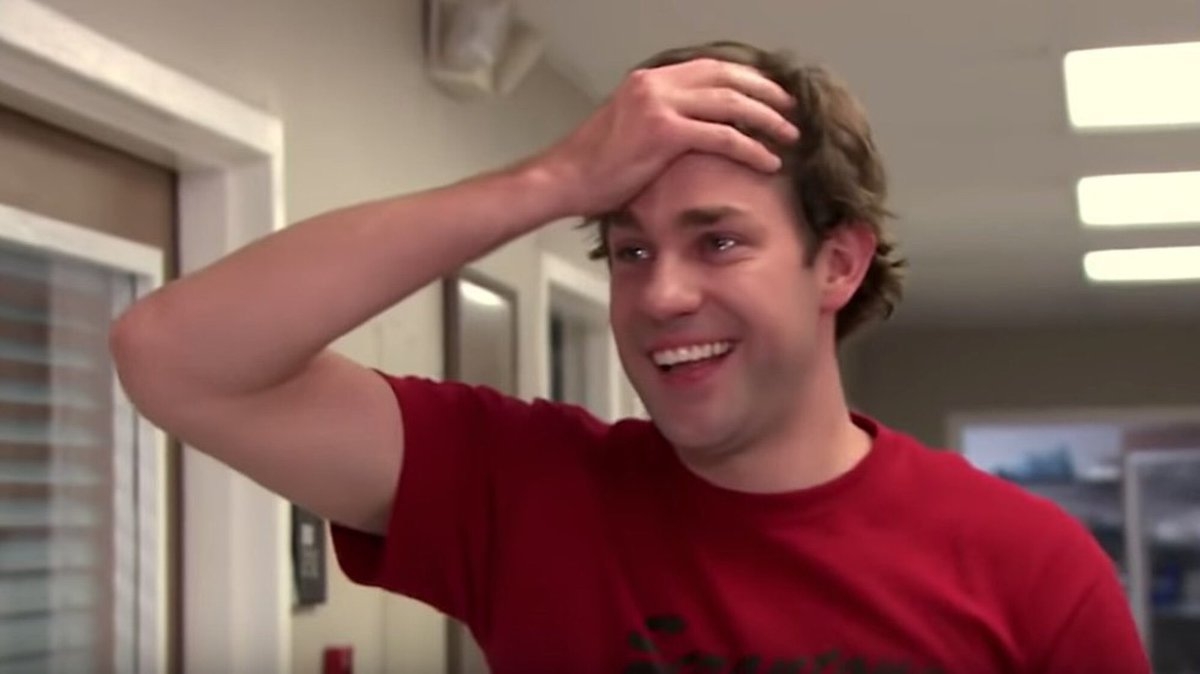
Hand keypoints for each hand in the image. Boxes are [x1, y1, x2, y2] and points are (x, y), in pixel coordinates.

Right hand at [532, 58, 798, 217]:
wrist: (565, 180)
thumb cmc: (595, 166)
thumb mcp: (629, 129)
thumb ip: (662, 118)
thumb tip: (695, 128)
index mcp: (649, 80)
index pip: (710, 68)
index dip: (746, 78)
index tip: (771, 94)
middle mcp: (655, 84)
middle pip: (728, 78)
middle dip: (766, 93)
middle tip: (792, 110)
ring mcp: (659, 105)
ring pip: (731, 104)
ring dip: (767, 119)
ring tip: (790, 135)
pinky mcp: (664, 132)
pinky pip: (722, 136)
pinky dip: (751, 148)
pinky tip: (767, 160)